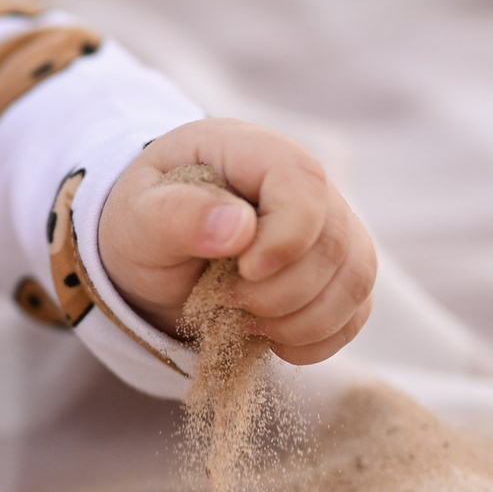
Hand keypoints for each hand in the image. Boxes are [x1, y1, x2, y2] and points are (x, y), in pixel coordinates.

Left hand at [98, 118, 375, 363]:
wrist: (155, 254)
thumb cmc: (146, 223)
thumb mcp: (137, 217)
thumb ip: (176, 214)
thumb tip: (238, 227)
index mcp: (253, 152)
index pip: (302, 183)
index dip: (286, 236)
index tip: (245, 272)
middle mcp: (305, 186)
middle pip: (333, 243)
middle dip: (280, 292)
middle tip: (224, 301)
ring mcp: (330, 229)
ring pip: (354, 281)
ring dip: (300, 321)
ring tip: (243, 321)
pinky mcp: (337, 273)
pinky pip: (354, 313)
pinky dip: (315, 340)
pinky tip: (270, 338)